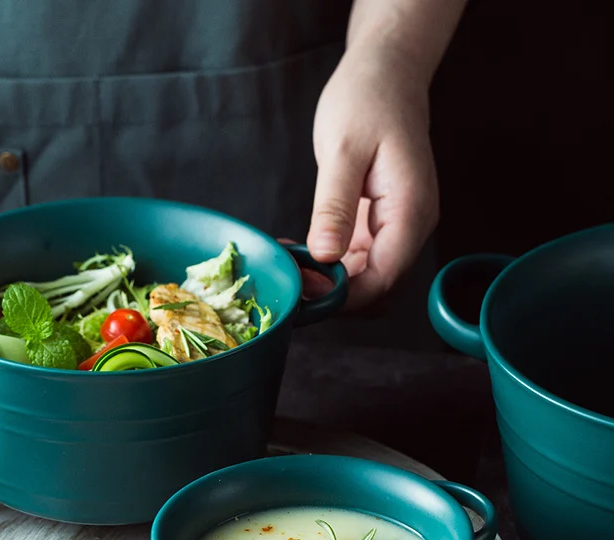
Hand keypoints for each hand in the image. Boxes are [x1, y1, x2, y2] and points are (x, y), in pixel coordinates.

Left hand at [306, 46, 438, 309]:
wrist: (385, 77)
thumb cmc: (366, 103)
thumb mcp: (342, 151)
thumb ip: (334, 206)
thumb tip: (325, 256)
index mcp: (410, 213)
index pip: (384, 280)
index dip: (344, 299)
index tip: (303, 294)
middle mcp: (410, 229)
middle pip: (379, 291)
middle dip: (336, 299)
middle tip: (291, 284)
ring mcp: (397, 230)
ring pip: (369, 283)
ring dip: (331, 287)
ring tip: (291, 268)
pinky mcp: (380, 227)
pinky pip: (359, 264)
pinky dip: (330, 270)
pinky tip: (300, 255)